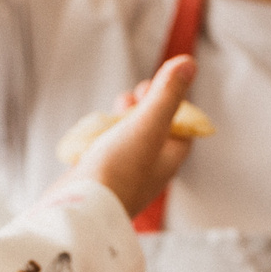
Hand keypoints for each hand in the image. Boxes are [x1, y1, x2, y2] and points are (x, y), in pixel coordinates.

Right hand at [58, 55, 198, 217]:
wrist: (80, 209)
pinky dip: (103, 136)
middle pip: (156, 134)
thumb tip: (190, 63)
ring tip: (118, 105)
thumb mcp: (147, 125)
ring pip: (129, 142)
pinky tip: (92, 129)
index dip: (175, 105)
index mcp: (167, 161)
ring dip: (126, 120)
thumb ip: (168, 95)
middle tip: (136, 92)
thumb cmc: (118, 169)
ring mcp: (122, 177)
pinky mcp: (98, 180)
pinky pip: (106, 153)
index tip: (159, 84)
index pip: (183, 131)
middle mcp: (149, 172)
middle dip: (148, 109)